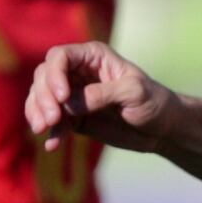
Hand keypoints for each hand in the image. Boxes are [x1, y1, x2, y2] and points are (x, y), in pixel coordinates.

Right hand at [26, 42, 178, 149]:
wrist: (163, 129)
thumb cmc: (155, 102)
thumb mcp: (134, 93)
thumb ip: (102, 94)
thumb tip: (68, 103)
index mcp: (93, 57)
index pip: (59, 57)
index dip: (54, 75)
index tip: (63, 98)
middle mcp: (78, 72)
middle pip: (44, 77)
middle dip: (43, 97)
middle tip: (52, 119)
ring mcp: (73, 95)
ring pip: (42, 98)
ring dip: (38, 113)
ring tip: (44, 130)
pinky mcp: (74, 117)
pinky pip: (53, 122)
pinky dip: (51, 132)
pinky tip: (52, 145)